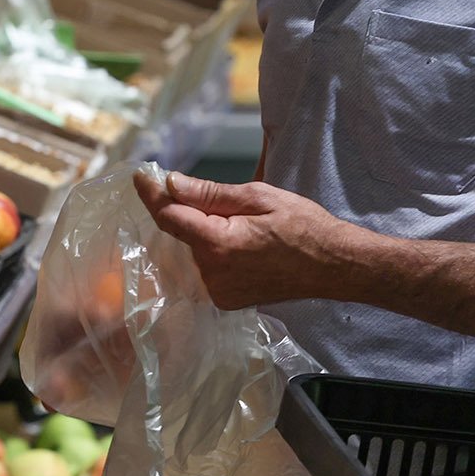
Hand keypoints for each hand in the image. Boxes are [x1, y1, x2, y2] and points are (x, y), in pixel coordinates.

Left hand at [133, 172, 366, 309]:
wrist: (334, 266)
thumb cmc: (303, 226)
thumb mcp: (258, 197)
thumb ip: (210, 194)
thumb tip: (170, 184)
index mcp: (218, 244)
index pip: (169, 216)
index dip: (152, 194)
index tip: (140, 175)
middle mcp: (212, 273)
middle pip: (182, 232)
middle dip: (190, 211)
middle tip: (220, 200)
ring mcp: (218, 291)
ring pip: (194, 250)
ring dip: (204, 232)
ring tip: (243, 225)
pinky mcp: (226, 300)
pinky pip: (207, 267)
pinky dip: (214, 252)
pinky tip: (242, 244)